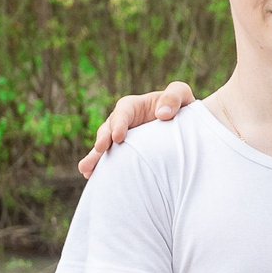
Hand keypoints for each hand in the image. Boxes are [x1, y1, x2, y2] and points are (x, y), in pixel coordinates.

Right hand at [79, 80, 198, 177]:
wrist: (186, 127)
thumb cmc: (181, 106)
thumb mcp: (181, 94)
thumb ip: (173, 97)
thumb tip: (162, 114)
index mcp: (133, 107)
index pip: (122, 112)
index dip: (119, 123)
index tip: (118, 137)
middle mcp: (122, 123)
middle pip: (107, 130)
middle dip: (102, 140)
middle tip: (100, 150)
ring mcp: (121, 140)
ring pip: (103, 147)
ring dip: (94, 157)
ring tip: (86, 169)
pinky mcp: (124, 154)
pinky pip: (110, 160)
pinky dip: (101, 168)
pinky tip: (91, 178)